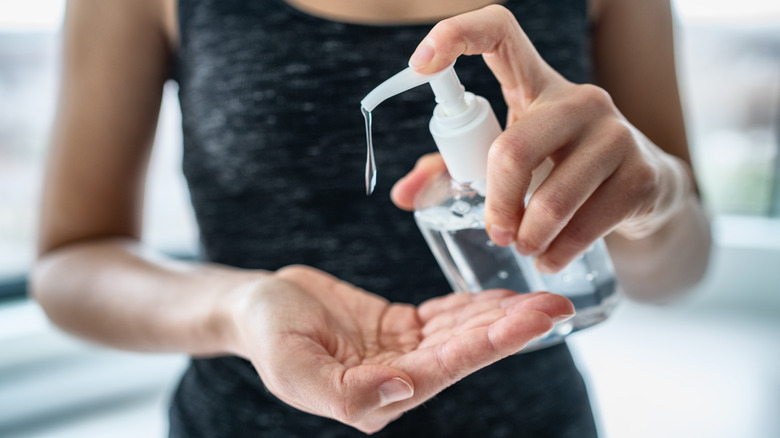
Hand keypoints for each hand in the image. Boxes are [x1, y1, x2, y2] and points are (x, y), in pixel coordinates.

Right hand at [229, 265, 573, 433]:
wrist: (255, 307)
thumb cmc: (267, 335)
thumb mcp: (292, 367)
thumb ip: (345, 393)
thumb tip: (404, 390)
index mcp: (379, 394)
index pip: (448, 368)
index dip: (492, 344)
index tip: (534, 322)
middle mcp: (399, 377)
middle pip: (466, 350)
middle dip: (512, 328)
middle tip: (558, 306)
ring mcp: (403, 351)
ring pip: (462, 332)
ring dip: (502, 315)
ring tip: (544, 297)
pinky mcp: (401, 327)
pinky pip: (445, 316)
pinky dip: (475, 305)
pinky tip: (504, 295)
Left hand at [391, 5, 691, 273]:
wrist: (644, 188)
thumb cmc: (558, 166)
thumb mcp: (510, 158)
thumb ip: (455, 166)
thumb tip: (403, 195)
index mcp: (537, 85)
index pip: (500, 32)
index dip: (457, 35)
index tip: (420, 65)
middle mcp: (580, 100)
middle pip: (514, 150)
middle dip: (496, 204)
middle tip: (496, 231)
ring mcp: (616, 134)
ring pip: (551, 198)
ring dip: (528, 236)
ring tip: (524, 247)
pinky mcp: (641, 174)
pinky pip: (586, 224)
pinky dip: (558, 252)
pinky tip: (551, 257)